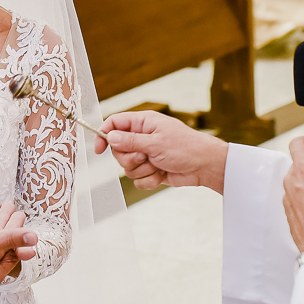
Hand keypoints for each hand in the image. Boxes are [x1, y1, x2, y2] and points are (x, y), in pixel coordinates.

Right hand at [97, 111, 228, 192]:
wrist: (204, 166)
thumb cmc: (185, 148)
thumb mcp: (155, 142)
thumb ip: (130, 141)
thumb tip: (110, 137)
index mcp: (143, 123)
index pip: (115, 124)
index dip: (104, 135)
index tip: (99, 149)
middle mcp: (142, 137)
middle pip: (118, 150)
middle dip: (129, 159)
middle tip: (145, 157)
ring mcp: (146, 155)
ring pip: (127, 167)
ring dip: (142, 170)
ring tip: (158, 165)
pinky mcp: (151, 170)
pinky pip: (138, 179)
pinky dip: (149, 180)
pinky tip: (162, 175)